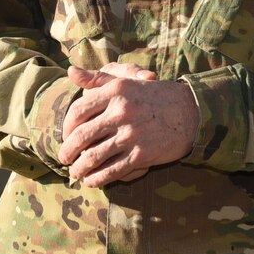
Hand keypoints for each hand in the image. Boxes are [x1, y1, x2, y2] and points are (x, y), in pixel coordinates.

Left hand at [56, 64, 196, 186]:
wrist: (190, 112)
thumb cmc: (154, 96)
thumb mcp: (126, 81)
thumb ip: (97, 78)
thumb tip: (71, 71)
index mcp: (115, 90)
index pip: (78, 110)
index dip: (66, 127)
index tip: (65, 135)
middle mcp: (121, 111)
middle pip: (82, 136)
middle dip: (68, 151)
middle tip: (63, 158)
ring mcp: (131, 134)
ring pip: (94, 156)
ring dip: (79, 168)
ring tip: (74, 172)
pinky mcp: (141, 155)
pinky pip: (112, 170)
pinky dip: (97, 178)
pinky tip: (91, 181)